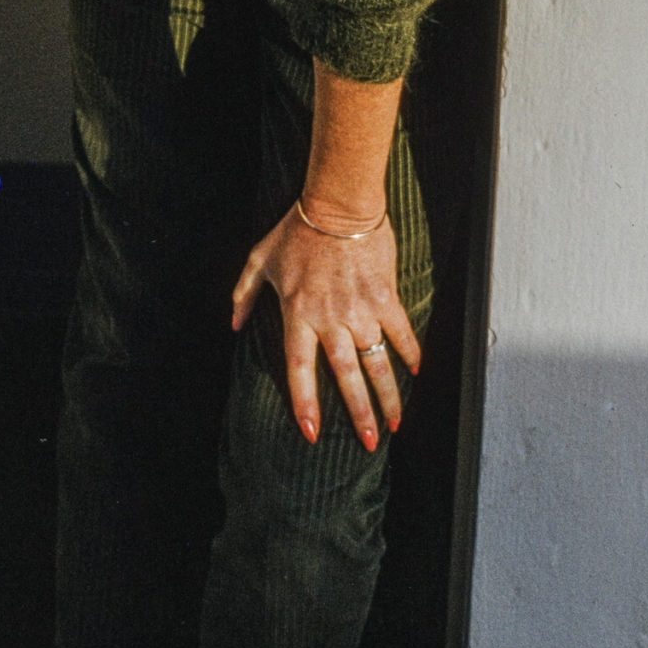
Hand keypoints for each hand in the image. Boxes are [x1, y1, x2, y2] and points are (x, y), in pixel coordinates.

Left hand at [231, 204, 420, 451]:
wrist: (337, 203)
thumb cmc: (296, 229)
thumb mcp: (259, 259)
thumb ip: (243, 294)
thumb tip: (232, 325)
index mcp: (297, 313)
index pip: (299, 369)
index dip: (305, 403)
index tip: (312, 433)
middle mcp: (330, 319)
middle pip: (346, 377)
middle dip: (359, 414)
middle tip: (371, 443)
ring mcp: (360, 309)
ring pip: (376, 363)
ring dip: (388, 396)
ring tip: (396, 423)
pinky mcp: (384, 296)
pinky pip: (400, 332)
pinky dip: (410, 352)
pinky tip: (414, 371)